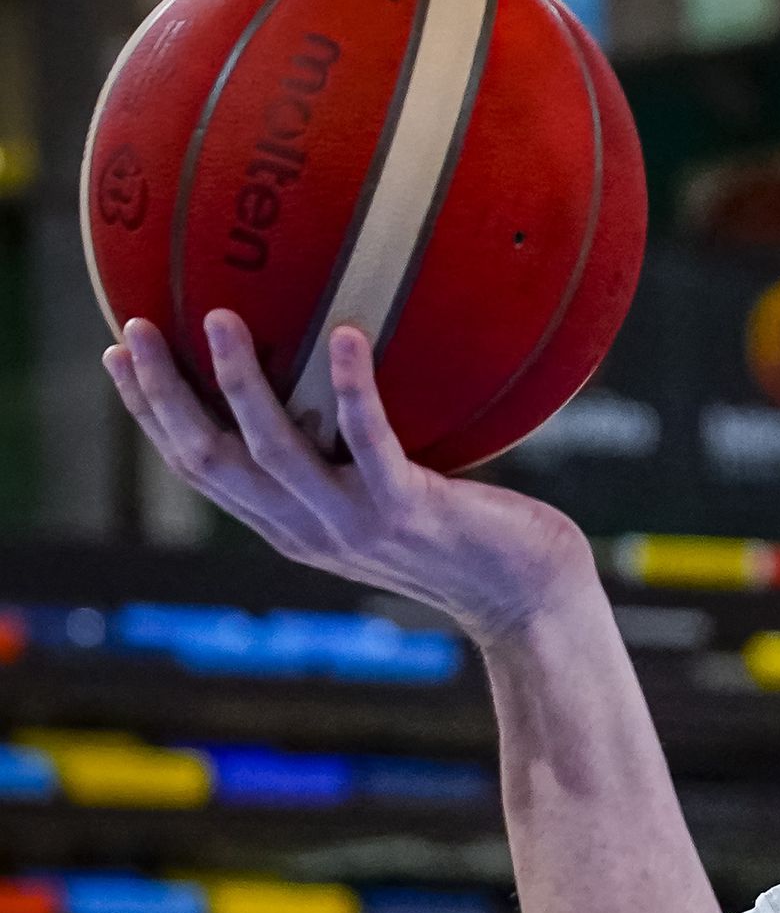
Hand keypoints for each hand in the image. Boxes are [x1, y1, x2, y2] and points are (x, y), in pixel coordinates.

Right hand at [104, 312, 597, 648]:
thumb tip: (330, 360)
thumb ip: (343, 450)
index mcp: (291, 524)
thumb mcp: (384, 494)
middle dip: (165, 396)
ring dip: (240, 383)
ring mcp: (356, 522)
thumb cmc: (463, 534)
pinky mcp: (409, 509)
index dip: (151, 414)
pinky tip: (345, 335)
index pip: (200, 467)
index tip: (118, 355)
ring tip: (220, 316)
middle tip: (137, 327)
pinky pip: (371, 441)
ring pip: (274, 452)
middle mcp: (309, 529)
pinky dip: (352, 389)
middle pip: (211, 461)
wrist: (527, 595)